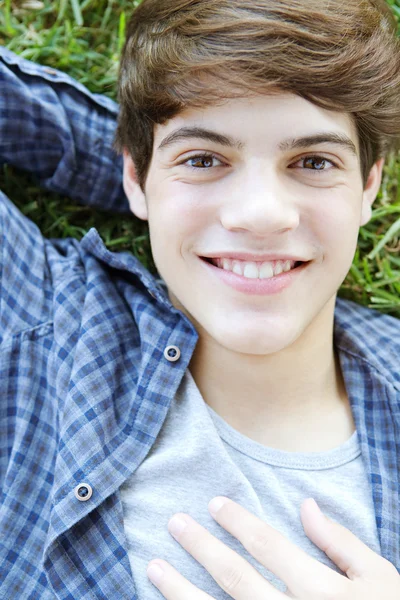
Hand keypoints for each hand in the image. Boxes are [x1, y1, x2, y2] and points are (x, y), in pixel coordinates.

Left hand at [146, 496, 399, 598]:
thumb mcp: (378, 578)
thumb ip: (340, 543)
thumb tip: (305, 505)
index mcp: (318, 590)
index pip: (267, 545)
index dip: (237, 521)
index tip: (215, 504)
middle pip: (234, 577)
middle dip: (201, 547)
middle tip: (174, 523)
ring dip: (181, 590)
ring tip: (154, 566)